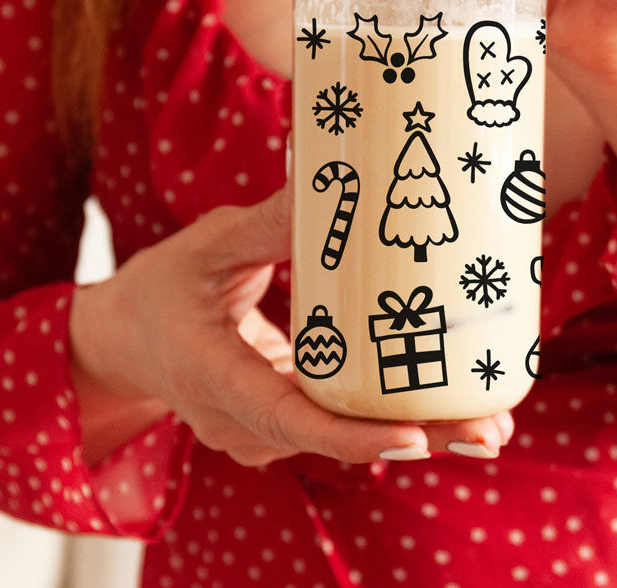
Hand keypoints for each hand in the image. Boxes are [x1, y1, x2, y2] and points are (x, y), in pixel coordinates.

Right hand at [70, 189, 512, 465]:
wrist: (126, 338)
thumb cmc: (162, 289)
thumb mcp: (208, 246)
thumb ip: (268, 222)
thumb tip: (333, 177)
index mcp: (215, 380)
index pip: (290, 421)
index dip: (355, 434)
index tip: (414, 433)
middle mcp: (242, 423)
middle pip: (337, 439)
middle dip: (417, 437)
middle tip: (489, 430)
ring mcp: (262, 431)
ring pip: (347, 439)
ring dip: (418, 432)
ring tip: (491, 424)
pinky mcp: (282, 419)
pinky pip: (341, 424)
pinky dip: (393, 417)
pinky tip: (453, 408)